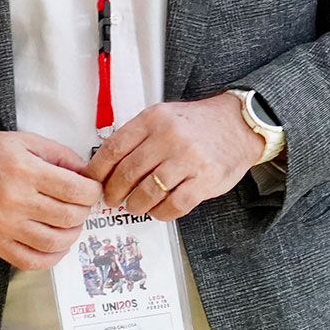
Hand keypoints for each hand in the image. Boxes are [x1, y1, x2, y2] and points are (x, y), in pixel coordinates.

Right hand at [0, 131, 101, 270]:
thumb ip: (57, 154)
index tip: (92, 190)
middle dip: (84, 211)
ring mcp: (4, 225)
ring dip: (71, 234)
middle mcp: (15, 199)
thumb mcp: (22, 141)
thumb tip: (86, 173)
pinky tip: (55, 244)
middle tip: (81, 205)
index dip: (92, 191)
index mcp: (23, 169)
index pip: (74, 189)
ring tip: (70, 224)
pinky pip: (32, 260)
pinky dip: (51, 256)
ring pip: (54, 241)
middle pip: (68, 216)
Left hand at [85, 95, 264, 220]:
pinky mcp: (205, 180)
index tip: (91, 182)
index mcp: (152, 120)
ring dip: (136, 205)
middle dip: (114, 192)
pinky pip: (175, 204)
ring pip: (148, 191)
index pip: (114, 148)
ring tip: (134, 206)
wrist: (238, 124)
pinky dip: (161, 213)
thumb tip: (105, 164)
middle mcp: (168, 138)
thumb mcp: (162, 116)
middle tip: (111, 199)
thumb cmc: (194, 124)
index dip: (98, 170)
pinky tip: (158, 211)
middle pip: (128, 172)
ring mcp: (188, 159)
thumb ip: (137, 136)